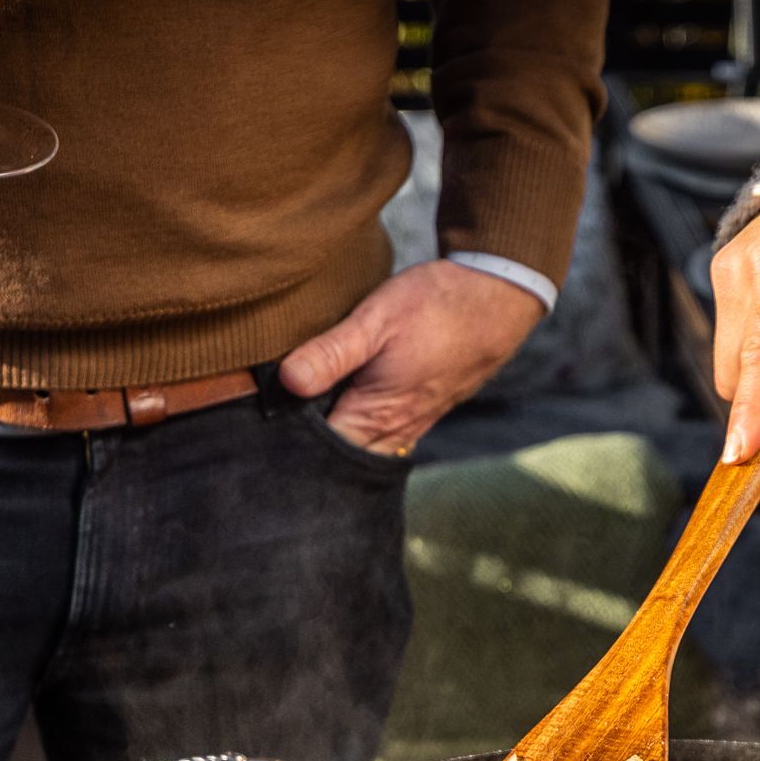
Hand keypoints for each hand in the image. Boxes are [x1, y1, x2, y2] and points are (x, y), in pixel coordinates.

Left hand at [277, 261, 545, 454]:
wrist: (497, 299)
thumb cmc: (437, 306)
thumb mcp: (376, 320)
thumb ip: (331, 353)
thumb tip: (287, 382)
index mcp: (376, 413)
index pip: (323, 452)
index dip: (291, 448)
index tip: (262, 437)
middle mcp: (395, 429)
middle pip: (344, 461)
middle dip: (312, 456)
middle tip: (275, 443)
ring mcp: (413, 423)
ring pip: (366, 451)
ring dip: (339, 448)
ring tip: (304, 436)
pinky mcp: (423, 411)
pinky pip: (385, 439)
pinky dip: (363, 436)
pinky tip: (346, 417)